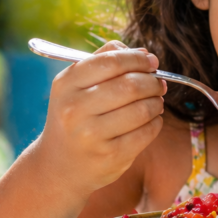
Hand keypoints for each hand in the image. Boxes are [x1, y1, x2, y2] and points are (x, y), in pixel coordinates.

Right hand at [31, 40, 165, 199]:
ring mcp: (91, 135)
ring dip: (156, 103)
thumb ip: (104, 60)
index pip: (111, 61)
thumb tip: (144, 52)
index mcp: (66, 84)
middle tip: (160, 84)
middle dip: (153, 82)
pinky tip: (151, 121)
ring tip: (155, 102)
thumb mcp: (75, 86)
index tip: (151, 61)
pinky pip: (146, 132)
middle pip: (130, 85)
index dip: (137, 59)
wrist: (57, 165)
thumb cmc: (74, 117)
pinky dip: (155, 123)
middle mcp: (75, 108)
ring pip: (142, 109)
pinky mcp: (110, 156)